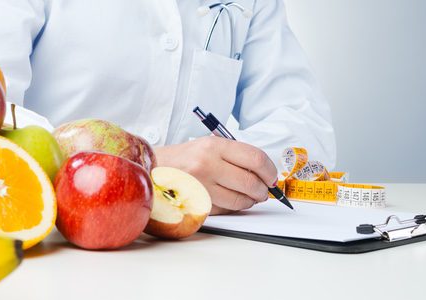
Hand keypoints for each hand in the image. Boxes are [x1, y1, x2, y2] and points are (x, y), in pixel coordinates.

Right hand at [154, 136, 277, 214]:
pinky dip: (233, 207)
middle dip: (263, 190)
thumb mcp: (209, 145)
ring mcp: (201, 186)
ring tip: (248, 196)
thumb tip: (265, 174)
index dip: (270, 171)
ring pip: (240, 200)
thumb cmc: (185, 157)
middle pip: (251, 182)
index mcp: (214, 146)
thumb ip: (237, 156)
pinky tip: (230, 200)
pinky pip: (225, 210)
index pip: (255, 159)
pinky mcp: (196, 203)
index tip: (272, 178)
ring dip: (250, 201)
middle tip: (264, 191)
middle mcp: (207, 164)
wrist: (153, 168)